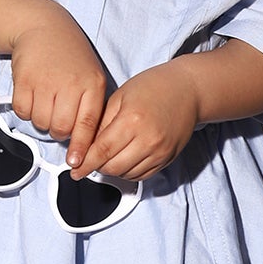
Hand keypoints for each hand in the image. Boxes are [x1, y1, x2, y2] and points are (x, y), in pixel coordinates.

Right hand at [7, 8, 108, 158]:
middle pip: (61, 128)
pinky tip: (33, 95)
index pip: (88, 124)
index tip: (76, 164)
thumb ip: (90, 107)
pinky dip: (26, 110)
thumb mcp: (91, 76)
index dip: (81, 147)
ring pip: (40, 123)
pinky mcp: (23, 79)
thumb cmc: (71, 57)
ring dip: (41, 120)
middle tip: (57, 117)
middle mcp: (70, 83)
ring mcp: (45, 81)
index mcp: (92, 84)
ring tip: (46, 101)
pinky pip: (22, 112)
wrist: (44, 27)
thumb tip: (84, 144)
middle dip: (58, 130)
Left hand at [70, 63, 197, 182]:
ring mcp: (160, 151)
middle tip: (90, 160)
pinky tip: (124, 159)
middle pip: (113, 167)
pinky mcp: (168, 158)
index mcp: (132, 120)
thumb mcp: (119, 97)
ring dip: (113, 170)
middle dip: (97, 167)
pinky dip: (128, 172)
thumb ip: (101, 123)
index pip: (101, 151)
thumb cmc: (153, 87)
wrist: (188, 90)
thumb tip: (85, 147)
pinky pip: (142, 176)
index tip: (74, 169)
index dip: (85, 163)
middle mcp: (148, 139)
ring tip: (109, 156)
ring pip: (126, 174)